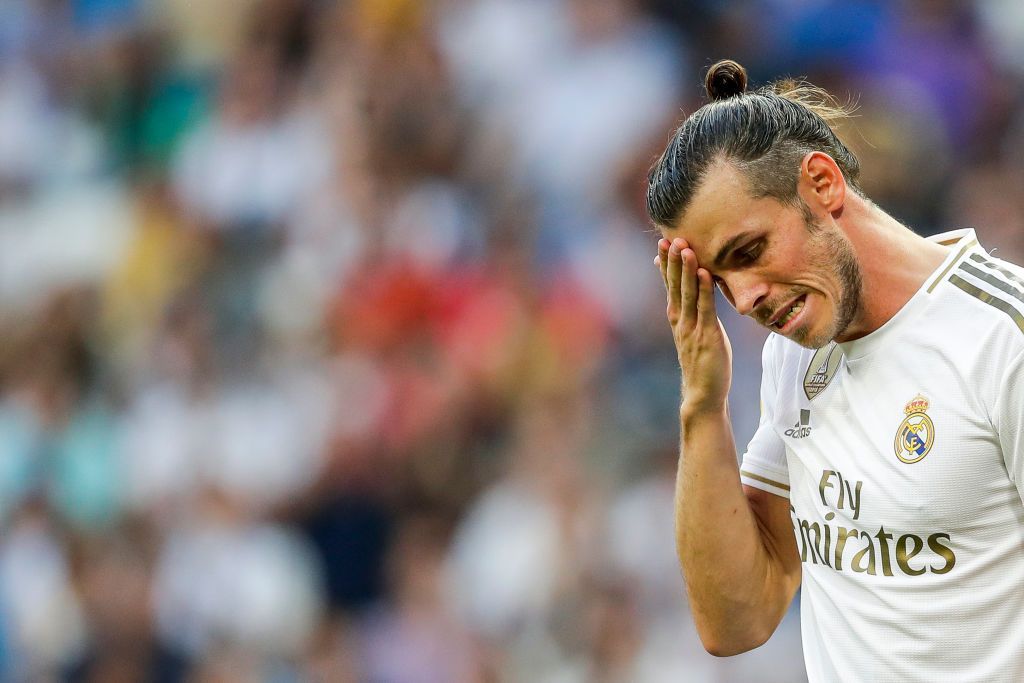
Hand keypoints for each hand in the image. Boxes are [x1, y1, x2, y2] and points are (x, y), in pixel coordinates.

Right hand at [656, 238, 732, 411]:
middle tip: (670, 238)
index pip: (669, 286)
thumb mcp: (693, 332)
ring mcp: (692, 328)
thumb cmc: (702, 361)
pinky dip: (704, 290)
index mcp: (677, 318)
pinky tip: (705, 273)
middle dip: (672, 261)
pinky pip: (705, 309)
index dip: (665, 264)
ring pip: (687, 293)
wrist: (702, 393)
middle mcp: (680, 320)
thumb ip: (691, 312)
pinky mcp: (707, 336)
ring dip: (686, 270)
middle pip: (675, 286)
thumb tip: (691, 294)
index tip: (662, 243)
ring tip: (685, 248)